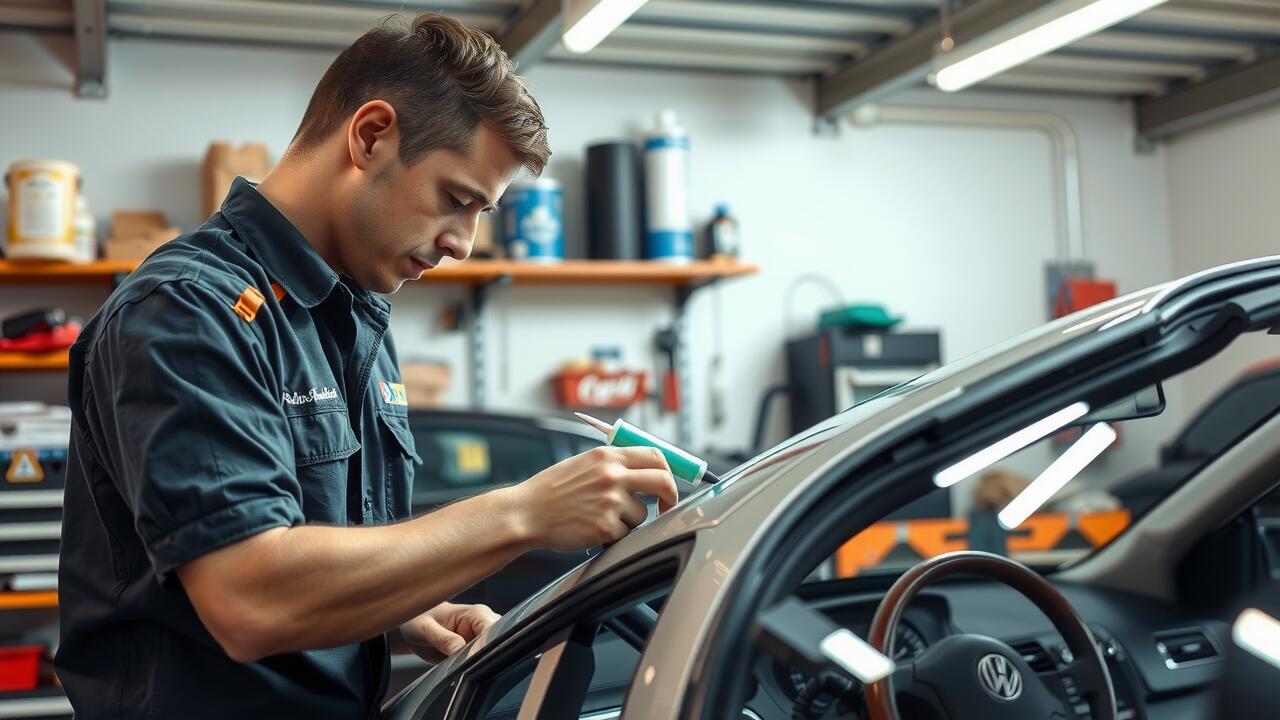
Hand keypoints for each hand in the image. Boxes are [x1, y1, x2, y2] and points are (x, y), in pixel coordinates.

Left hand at [401, 602, 500, 663]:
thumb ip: (443, 638)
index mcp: (476, 613)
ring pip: (492, 655)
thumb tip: (460, 649)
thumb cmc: (418, 620)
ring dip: (480, 665)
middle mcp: (482, 626)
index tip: (475, 659)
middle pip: (498, 643)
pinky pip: (481, 664)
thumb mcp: (426, 629)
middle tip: (468, 667)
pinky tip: (464, 675)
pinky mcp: (474, 653)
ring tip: (462, 670)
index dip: (488, 645)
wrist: (412, 629)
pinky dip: (475, 670)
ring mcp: (480, 641)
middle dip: (487, 657)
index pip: (493, 629)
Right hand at [505, 446, 678, 551]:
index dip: (669, 470)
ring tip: (598, 516)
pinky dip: (613, 534)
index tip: (667, 483)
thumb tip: (648, 470)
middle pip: (663, 481)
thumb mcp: (583, 464)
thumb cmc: (552, 491)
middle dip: (670, 496)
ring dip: (628, 520)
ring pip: (642, 514)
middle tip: (665, 506)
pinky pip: (625, 533)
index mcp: (607, 456)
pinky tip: (591, 528)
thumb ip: (614, 464)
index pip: (655, 455)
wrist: (526, 513)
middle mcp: (612, 475)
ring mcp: (611, 501)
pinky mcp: (606, 527)